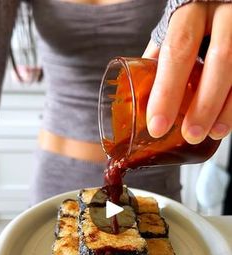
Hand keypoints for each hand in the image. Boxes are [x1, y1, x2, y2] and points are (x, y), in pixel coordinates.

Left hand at [143, 2, 231, 143]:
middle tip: (190, 134)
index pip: (178, 49)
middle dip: (204, 104)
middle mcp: (224, 14)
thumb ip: (162, 54)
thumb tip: (140, 95)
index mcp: (192, 10)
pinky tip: (224, 124)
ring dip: (225, 109)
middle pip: (220, 59)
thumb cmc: (197, 16)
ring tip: (210, 133)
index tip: (157, 125)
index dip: (167, 91)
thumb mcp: (176, 26)